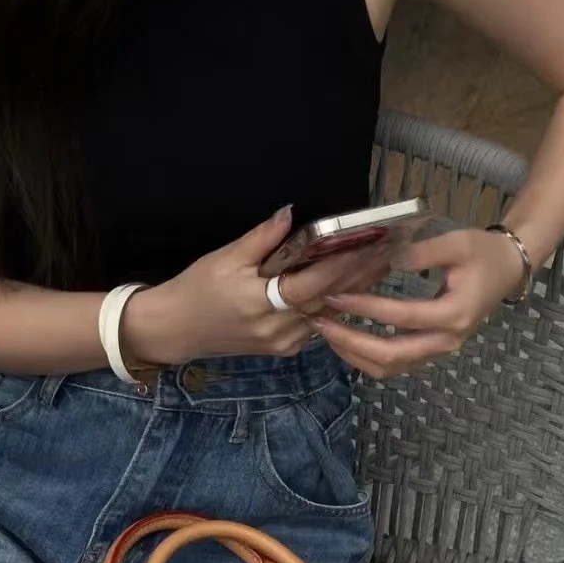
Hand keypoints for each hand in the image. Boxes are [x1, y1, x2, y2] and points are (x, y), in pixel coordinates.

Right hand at [123, 208, 394, 363]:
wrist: (176, 330)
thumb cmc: (197, 290)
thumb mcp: (224, 258)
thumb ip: (261, 239)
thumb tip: (290, 213)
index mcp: (261, 304)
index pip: (313, 284)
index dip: (342, 266)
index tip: (368, 245)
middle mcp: (278, 328)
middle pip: (327, 300)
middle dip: (358, 276)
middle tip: (387, 252)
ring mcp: (284, 343)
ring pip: (326, 314)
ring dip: (351, 291)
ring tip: (378, 265)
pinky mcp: (285, 349)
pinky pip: (316, 325)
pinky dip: (332, 305)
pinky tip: (351, 287)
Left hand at [313, 227, 526, 378]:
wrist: (506, 270)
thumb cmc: (482, 253)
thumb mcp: (457, 243)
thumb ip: (422, 253)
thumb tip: (387, 259)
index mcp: (454, 314)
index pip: (402, 316)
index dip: (367, 307)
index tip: (337, 294)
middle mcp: (446, 340)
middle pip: (392, 355)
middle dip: (352, 342)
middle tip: (321, 323)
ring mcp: (439, 350)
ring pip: (391, 368)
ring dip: (356, 354)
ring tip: (327, 332)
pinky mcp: (432, 351)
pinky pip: (396, 365)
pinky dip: (367, 357)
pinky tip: (347, 339)